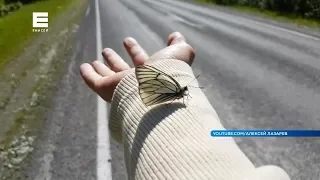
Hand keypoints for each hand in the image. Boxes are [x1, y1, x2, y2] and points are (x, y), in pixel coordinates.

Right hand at [80, 32, 194, 101]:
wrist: (159, 91)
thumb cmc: (170, 71)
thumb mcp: (179, 53)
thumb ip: (179, 44)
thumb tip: (176, 36)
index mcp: (151, 72)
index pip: (140, 59)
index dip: (134, 50)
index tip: (127, 41)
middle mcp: (136, 80)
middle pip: (122, 69)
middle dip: (114, 60)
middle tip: (106, 51)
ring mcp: (121, 86)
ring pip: (108, 76)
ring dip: (101, 68)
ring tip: (94, 60)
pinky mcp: (108, 90)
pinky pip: (95, 82)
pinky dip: (88, 75)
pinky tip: (83, 67)